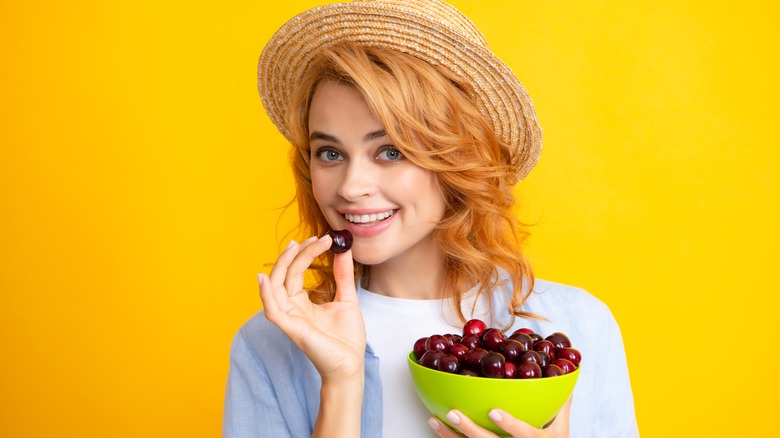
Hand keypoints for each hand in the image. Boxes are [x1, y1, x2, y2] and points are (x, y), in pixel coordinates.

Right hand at [258, 235, 365, 383]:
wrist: (351, 363)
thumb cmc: (347, 337)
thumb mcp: (347, 298)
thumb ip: (342, 274)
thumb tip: (343, 249)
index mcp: (302, 301)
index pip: (297, 270)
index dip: (307, 253)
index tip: (324, 239)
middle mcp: (292, 307)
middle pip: (284, 274)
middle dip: (295, 254)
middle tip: (312, 239)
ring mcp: (289, 317)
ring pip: (274, 287)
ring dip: (281, 265)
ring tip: (293, 247)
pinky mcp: (290, 328)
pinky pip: (271, 310)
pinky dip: (265, 294)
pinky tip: (264, 278)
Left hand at [428, 397, 571, 437]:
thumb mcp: (561, 431)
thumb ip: (561, 405)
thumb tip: (566, 374)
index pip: (524, 435)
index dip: (509, 425)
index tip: (493, 411)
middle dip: (469, 429)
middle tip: (453, 413)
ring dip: (450, 436)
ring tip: (434, 419)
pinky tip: (436, 425)